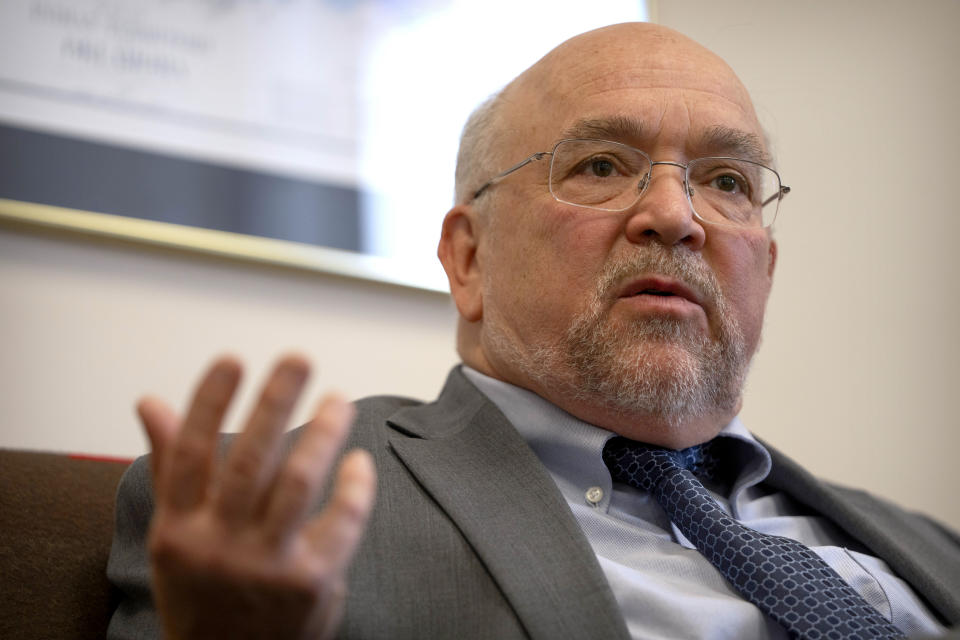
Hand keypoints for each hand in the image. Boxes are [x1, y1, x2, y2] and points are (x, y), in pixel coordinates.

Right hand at [137, 354, 375, 638]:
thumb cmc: (203, 592)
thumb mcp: (174, 536)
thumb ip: (171, 467)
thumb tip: (151, 402)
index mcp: (178, 530)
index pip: (189, 454)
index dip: (209, 403)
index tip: (233, 360)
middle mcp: (218, 546)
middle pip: (248, 459)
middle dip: (275, 401)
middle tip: (298, 358)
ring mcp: (265, 565)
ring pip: (297, 482)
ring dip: (322, 434)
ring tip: (339, 400)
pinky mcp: (311, 582)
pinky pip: (341, 521)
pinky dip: (356, 487)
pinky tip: (359, 461)